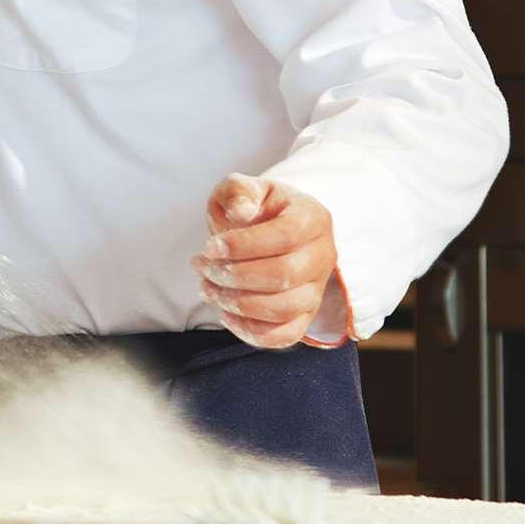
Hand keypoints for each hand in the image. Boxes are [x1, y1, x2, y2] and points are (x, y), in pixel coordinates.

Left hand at [199, 173, 347, 350]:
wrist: (266, 229)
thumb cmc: (253, 208)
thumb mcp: (241, 188)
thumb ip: (239, 192)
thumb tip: (241, 212)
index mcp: (312, 218)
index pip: (284, 236)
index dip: (242, 246)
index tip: (209, 247)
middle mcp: (323, 255)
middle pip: (284, 276)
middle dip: (234, 276)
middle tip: (202, 267)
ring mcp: (316, 288)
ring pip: (284, 308)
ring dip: (237, 303)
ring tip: (207, 288)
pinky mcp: (305, 315)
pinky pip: (286, 335)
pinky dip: (252, 331)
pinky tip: (225, 313)